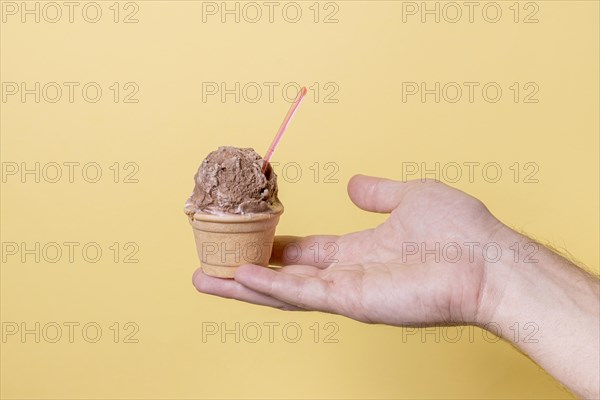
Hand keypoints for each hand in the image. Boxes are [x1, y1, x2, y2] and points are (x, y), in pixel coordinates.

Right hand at [192, 174, 506, 325]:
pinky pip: (301, 294)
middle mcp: (346, 273)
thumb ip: (377, 194)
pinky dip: (267, 287)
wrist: (488, 259)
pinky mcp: (353, 300)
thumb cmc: (459, 229)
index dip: (273, 246)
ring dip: (243, 284)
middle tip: (208, 263)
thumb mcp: (409, 196)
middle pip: (284, 274)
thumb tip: (353, 185)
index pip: (304, 251)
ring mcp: (347, 290)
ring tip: (205, 276)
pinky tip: (238, 277)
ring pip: (283, 290)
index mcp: (357, 251)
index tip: (245, 238)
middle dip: (245, 270)